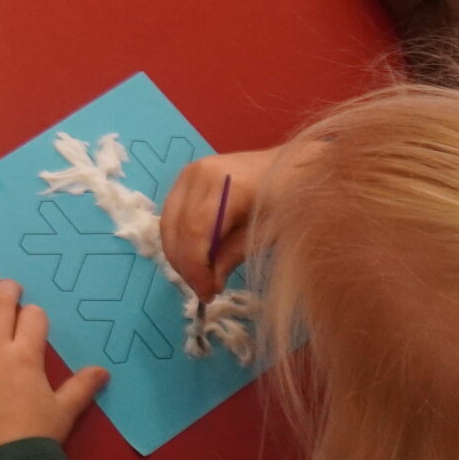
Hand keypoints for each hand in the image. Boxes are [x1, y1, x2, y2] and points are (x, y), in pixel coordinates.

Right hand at [157, 147, 278, 298]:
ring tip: (198, 277)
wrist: (290, 165)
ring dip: (178, 255)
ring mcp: (188, 174)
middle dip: (185, 265)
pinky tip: (194, 257)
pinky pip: (172, 215)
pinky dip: (178, 240)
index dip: (197, 268)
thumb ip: (234, 255)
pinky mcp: (185, 178)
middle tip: (204, 291)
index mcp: (225, 185)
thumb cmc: (287, 199)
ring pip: (168, 223)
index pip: (196, 232)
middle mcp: (198, 174)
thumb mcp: (268, 233)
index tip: (208, 293)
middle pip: (177, 228)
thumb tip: (210, 284)